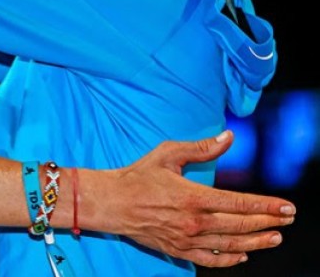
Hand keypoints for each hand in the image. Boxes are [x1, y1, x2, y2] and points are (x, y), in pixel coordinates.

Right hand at [86, 130, 294, 267]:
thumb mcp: (167, 154)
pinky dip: (229, 259)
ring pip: (230, 244)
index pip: (239, 203)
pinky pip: (209, 260)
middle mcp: (193, 222)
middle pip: (240, 225)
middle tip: (287, 220)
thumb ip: (201, 148)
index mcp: (193, 197)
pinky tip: (243, 254)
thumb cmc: (137, 176)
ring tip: (275, 239)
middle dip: (267, 223)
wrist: (110, 202)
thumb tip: (229, 137)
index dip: (266, 206)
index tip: (286, 206)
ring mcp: (186, 239)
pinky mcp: (177, 250)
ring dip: (256, 242)